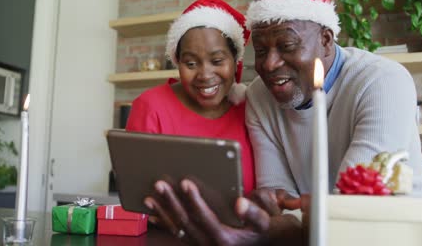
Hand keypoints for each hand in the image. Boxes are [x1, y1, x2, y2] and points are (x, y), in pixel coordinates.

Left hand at [145, 180, 304, 245]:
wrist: (271, 245)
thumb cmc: (269, 230)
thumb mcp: (268, 222)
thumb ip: (254, 213)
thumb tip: (239, 203)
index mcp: (226, 239)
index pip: (205, 218)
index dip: (194, 200)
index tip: (185, 182)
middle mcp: (212, 245)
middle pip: (186, 223)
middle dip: (171, 203)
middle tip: (159, 184)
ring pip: (179, 230)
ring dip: (164, 213)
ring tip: (150, 198)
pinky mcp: (201, 244)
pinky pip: (179, 236)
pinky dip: (166, 225)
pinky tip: (155, 215)